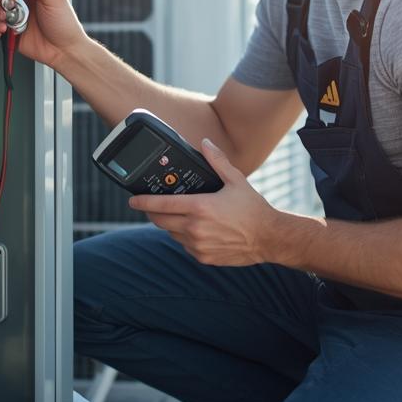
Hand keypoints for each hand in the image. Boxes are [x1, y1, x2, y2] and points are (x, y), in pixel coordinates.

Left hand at [128, 139, 283, 266]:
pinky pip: (184, 245)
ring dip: (170, 224)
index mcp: (200, 207)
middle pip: (160, 221)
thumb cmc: (253, 209)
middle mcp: (195, 229)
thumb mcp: (236, 180)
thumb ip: (217, 161)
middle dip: (151, 213)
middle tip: (150, 206)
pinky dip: (184, 237)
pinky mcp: (203, 257)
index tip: (133, 199)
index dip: (143, 202)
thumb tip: (205, 144)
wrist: (268, 238)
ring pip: (171, 234)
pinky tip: (194, 228)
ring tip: (177, 214)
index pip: (161, 205)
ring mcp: (198, 246)